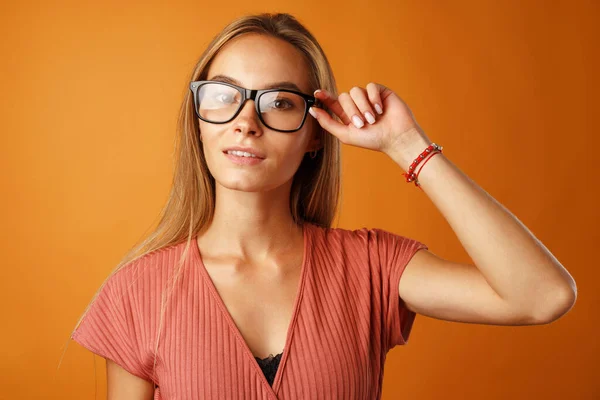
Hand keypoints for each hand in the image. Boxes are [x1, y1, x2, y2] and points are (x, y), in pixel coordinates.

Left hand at [309, 83, 430, 164]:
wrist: (397, 137)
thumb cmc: (373, 140)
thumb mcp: (345, 135)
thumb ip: (327, 123)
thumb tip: (312, 110)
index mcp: (347, 115)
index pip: (333, 102)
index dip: (324, 97)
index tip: (316, 93)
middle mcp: (357, 105)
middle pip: (344, 97)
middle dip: (352, 111)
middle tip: (362, 124)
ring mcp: (369, 97)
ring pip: (356, 91)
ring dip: (363, 107)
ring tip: (373, 119)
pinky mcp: (380, 91)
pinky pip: (370, 87)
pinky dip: (374, 99)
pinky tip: (381, 110)